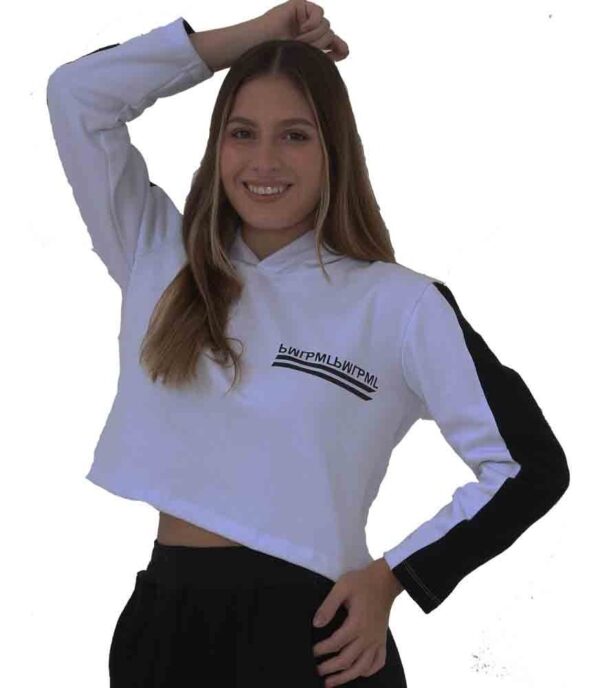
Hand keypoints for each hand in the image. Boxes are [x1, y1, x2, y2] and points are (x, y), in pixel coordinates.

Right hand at [262, 0, 349, 61]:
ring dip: (314, 37)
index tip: (335, 57)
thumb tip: (347, 50)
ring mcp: (304, 17)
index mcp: (311, 44)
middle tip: (303, 49)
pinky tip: (300, 30)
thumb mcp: (305, 60)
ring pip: (326, 25)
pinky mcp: (299, 5)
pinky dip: (312, 24)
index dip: (339, 48)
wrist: (257, 48)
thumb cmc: (276, 59)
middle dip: (319, 45)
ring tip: (298, 42)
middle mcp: (309, 29)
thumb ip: (326, 55)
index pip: (335, 43)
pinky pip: (318, 13)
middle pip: (330, 34)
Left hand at [311, 558, 402, 686]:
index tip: (312, 652)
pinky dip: (367, 671)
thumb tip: (316, 624)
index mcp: (357, 623)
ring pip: (361, 667)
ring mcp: (377, 640)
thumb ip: (328, 606)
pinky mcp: (382, 640)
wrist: (386, 580)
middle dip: (330, 668)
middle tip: (316, 671)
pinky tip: (358, 673)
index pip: (336, 643)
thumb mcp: (342, 587)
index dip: (322, 650)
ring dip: (345, 677)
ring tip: (331, 682)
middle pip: (347, 660)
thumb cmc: (362, 582)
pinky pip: (378, 662)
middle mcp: (368, 636)